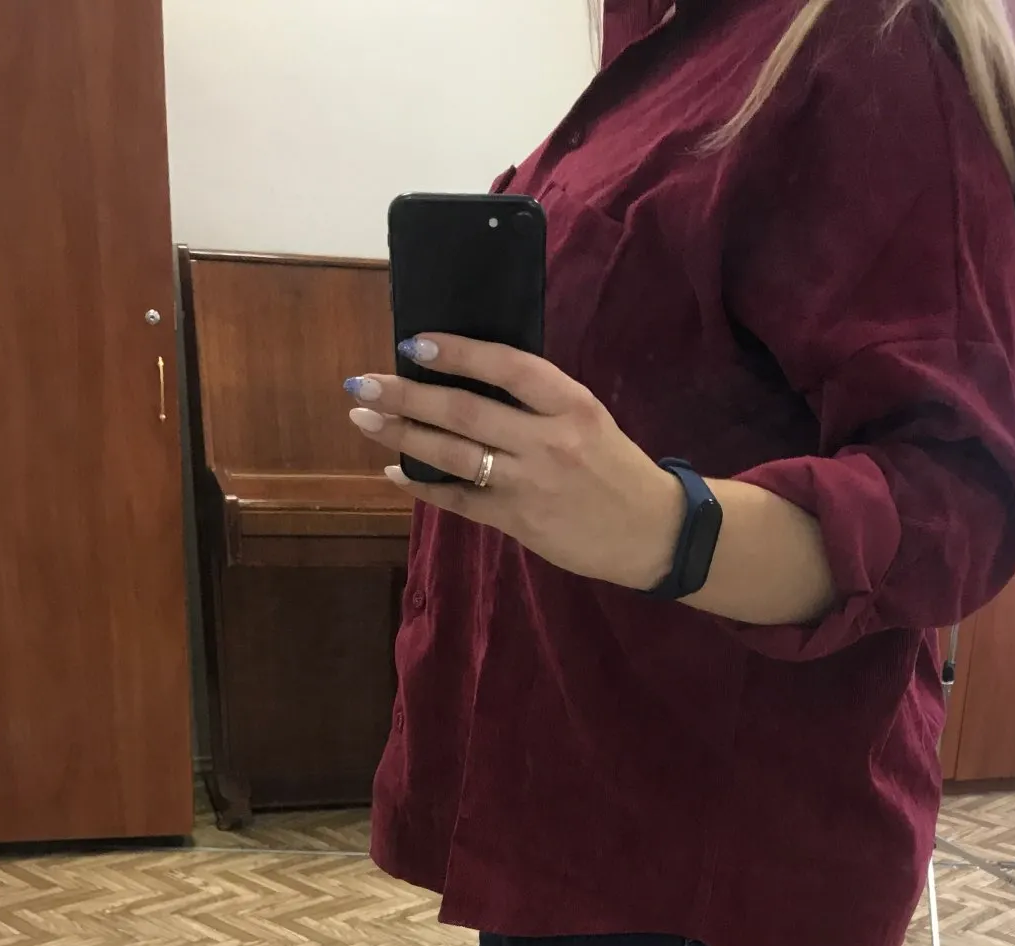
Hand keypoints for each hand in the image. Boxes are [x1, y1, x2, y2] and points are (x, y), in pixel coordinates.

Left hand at [344, 338, 683, 591]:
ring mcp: (530, 484)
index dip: (457, 353)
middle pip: (465, 412)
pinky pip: (459, 500)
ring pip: (453, 455)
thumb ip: (536, 399)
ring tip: (364, 418)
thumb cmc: (616, 468)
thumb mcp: (586, 418)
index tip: (414, 343)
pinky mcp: (519, 522)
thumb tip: (467, 376)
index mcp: (570, 405)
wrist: (651, 533)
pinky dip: (422, 486)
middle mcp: (548, 441)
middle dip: (407, 395)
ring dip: (402, 435)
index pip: (507, 366)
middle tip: (363, 382)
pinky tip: (392, 472)